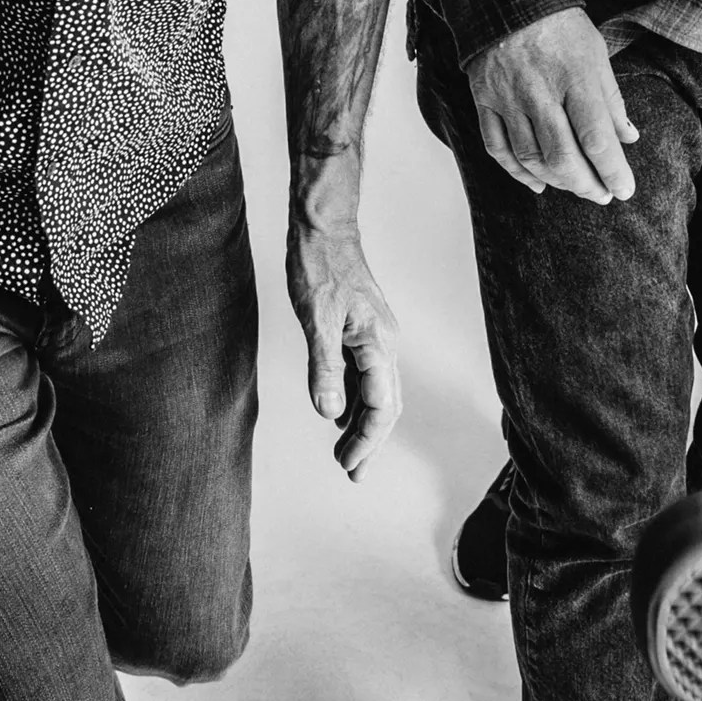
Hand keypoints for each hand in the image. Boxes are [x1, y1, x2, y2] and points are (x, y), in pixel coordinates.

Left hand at [285, 216, 401, 477]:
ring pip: (376, 391)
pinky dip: (353, 399)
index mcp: (378, 344)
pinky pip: (364, 375)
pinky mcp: (362, 330)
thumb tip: (329, 414)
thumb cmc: (320, 267)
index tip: (349, 467)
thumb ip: (323, 369)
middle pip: (385, 405)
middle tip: (350, 473)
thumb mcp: (316, 320)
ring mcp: (375, 336)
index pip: (381, 407)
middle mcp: (384, 343)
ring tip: (345, 453)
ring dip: (362, 424)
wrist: (324, 227)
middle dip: (369, 442)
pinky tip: (339, 413)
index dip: (367, 442)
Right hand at [461, 8, 637, 203]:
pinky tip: (537, 183)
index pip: (596, 138)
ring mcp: (509, 97)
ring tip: (575, 186)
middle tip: (601, 194)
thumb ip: (612, 99)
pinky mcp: (485, 99)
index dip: (612, 171)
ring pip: (530, 158)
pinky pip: (498, 147)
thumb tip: (628, 138)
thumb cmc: (560, 25)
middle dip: (586, 184)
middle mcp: (540, 91)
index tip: (624, 189)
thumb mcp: (596, 54)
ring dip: (556, 181)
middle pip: (563, 156)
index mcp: (576, 78)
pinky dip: (517, 172)